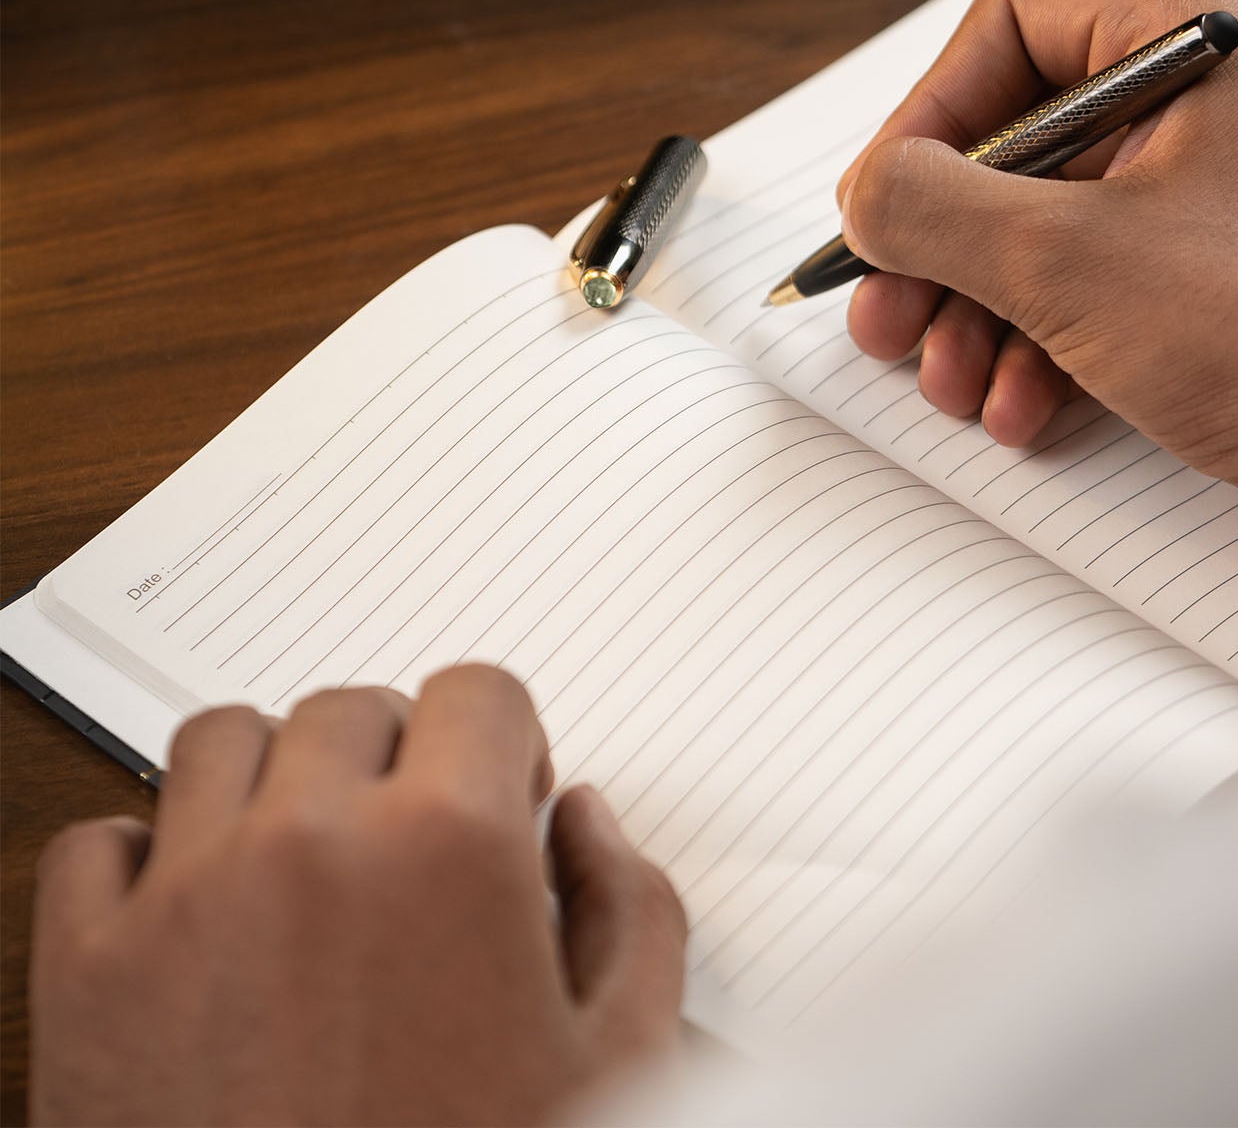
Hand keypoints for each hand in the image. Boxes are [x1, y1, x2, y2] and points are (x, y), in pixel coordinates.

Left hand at [30, 667, 686, 1125]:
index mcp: (452, 846)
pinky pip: (96, 842)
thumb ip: (634, 910)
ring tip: (303, 860)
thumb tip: (585, 822)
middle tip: (408, 840)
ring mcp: (187, 900)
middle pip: (352, 707)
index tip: (498, 797)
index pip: (478, 692)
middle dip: (396, 758)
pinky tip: (197, 914)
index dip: (504, 742)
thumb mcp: (621, 1062)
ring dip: (271, 779)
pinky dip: (142, 858)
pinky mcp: (87, 975)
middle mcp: (312, 842)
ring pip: (220, 740)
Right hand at [837, 0, 1237, 604]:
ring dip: (983, 311)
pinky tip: (1021, 406)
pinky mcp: (1231, 285)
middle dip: (944, 244)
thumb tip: (869, 193)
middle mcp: (1224, 106)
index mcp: (1207, 43)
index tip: (881, 198)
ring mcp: (1231, 199)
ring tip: (948, 379)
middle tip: (888, 306)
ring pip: (1058, 229)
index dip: (927, 115)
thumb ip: (937, 210)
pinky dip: (1047, 345)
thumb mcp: (1068, 262)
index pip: (1016, 29)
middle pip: (1026, 144)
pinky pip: (1107, 289)